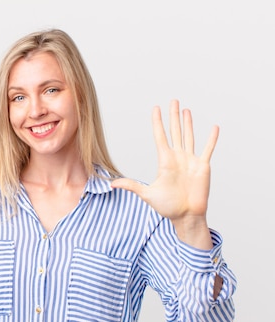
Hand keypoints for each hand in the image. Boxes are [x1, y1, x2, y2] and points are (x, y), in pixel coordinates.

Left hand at [111, 100, 217, 246]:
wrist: (185, 216)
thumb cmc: (167, 207)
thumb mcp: (146, 194)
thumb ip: (131, 186)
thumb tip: (112, 184)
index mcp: (165, 161)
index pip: (160, 136)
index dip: (158, 122)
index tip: (156, 109)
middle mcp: (178, 157)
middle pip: (175, 132)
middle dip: (173, 117)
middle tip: (173, 101)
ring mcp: (191, 161)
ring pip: (189, 136)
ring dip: (188, 123)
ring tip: (186, 110)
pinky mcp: (203, 166)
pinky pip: (208, 149)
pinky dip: (211, 139)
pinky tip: (214, 127)